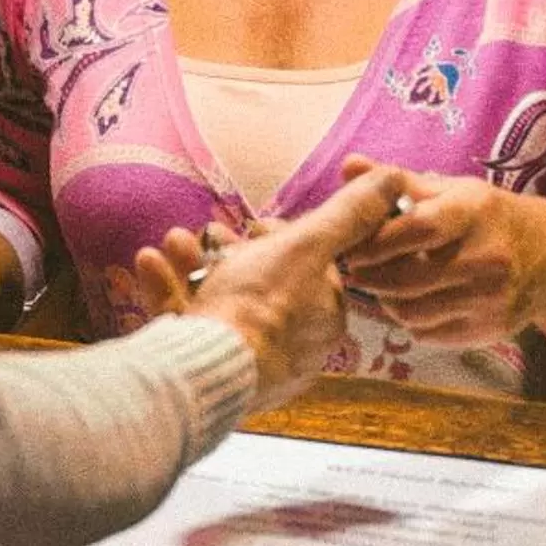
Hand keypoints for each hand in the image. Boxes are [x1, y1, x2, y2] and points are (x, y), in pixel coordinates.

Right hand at [127, 167, 410, 409]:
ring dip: (193, 262)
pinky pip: (188, 321)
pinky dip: (168, 289)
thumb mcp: (307, 245)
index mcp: (323, 317)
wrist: (209, 366)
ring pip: (219, 299)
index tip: (257, 225)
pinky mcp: (205, 367)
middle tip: (210, 231)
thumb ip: (348, 214)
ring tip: (176, 241)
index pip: (306, 268)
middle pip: (259, 281)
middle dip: (228, 248)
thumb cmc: (262, 306)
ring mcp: (246, 359)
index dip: (279, 239)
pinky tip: (149, 264)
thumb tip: (395, 178)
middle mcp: (290, 344)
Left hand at [336, 156, 545, 346]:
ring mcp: (491, 299)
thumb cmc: (489, 218)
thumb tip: (348, 165)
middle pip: (408, 278)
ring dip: (385, 300)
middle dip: (371, 276)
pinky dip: (409, 320)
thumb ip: (398, 182)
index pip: (416, 229)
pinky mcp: (490, 329)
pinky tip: (407, 303)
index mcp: (475, 212)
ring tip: (377, 285)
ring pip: (413, 311)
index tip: (349, 245)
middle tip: (352, 269)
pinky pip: (429, 333)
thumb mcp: (453, 190)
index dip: (375, 241)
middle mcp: (487, 257)